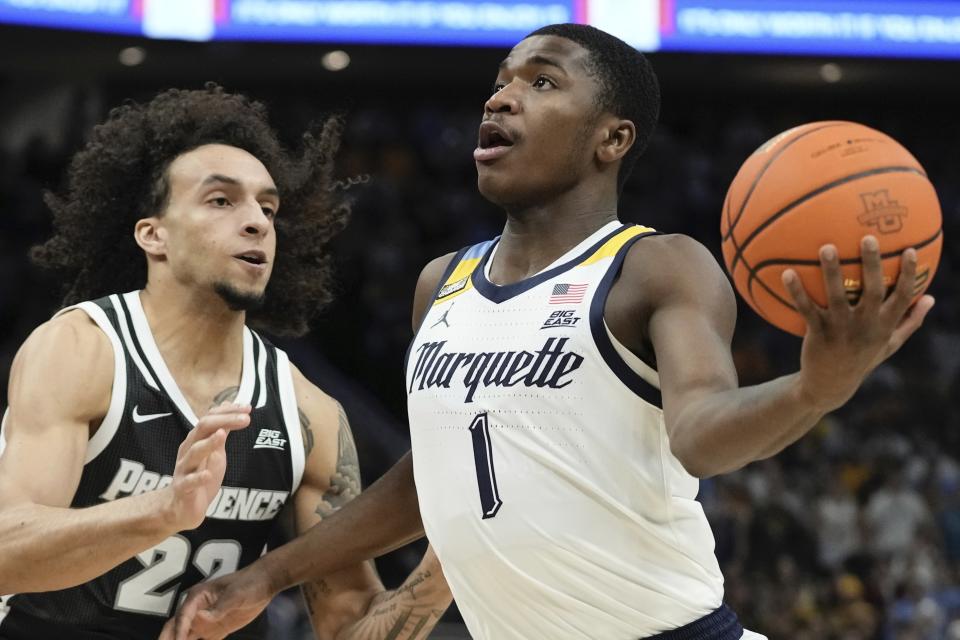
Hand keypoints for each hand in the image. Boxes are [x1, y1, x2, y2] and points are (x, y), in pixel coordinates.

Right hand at [159, 566, 271, 639]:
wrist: (264, 583)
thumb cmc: (249, 583)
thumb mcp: (236, 594)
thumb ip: (219, 607)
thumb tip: (200, 618)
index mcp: (198, 597)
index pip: (183, 617)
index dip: (179, 632)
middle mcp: (196, 610)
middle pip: (176, 627)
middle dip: (167, 639)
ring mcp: (204, 621)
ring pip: (185, 637)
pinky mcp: (214, 630)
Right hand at [162, 403, 250, 530]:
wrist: (181, 507)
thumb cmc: (199, 475)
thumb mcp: (215, 451)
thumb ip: (221, 430)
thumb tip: (228, 406)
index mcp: (196, 440)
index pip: (210, 419)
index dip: (228, 412)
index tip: (248, 408)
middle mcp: (188, 451)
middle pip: (201, 429)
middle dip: (223, 421)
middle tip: (246, 418)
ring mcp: (184, 469)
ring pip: (193, 452)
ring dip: (208, 443)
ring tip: (221, 435)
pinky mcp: (183, 489)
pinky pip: (188, 482)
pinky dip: (198, 478)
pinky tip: (208, 475)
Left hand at [783, 235, 934, 411]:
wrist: (830, 385)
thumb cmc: (862, 359)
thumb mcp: (889, 343)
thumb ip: (910, 321)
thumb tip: (931, 298)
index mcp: (884, 325)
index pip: (903, 297)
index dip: (908, 274)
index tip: (910, 249)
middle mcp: (865, 326)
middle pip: (873, 291)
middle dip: (872, 264)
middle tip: (868, 238)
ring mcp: (841, 329)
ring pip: (837, 297)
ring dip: (832, 272)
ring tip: (826, 247)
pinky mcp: (818, 333)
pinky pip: (806, 308)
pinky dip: (796, 291)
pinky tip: (786, 273)